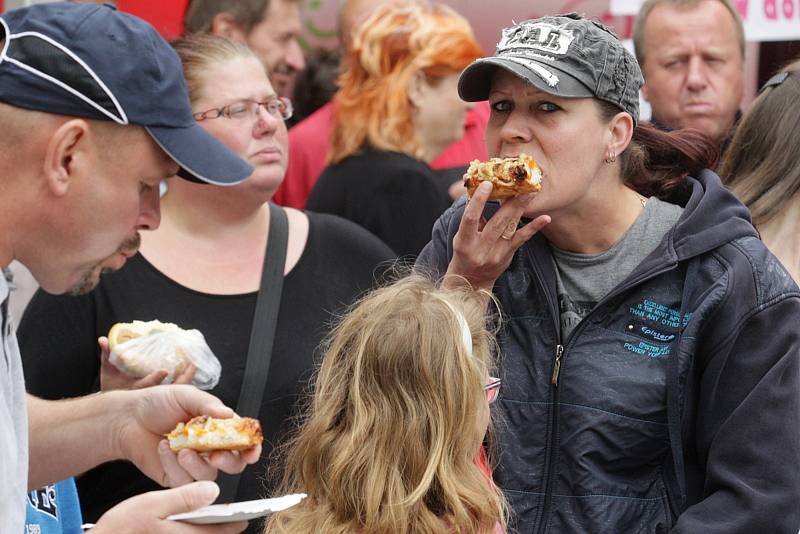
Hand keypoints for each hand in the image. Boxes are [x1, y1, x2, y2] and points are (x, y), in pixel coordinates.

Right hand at [92, 481, 246, 532]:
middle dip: (222, 530)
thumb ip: (184, 498)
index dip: (234, 523)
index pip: (220, 533)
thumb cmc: (121, 529)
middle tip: (232, 519)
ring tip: (211, 521)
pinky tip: (187, 525)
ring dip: (207, 532)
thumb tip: (213, 490)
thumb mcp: (153, 504)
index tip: (244, 518)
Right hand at [100, 337, 196, 390]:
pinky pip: (177, 390)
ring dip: (185, 381)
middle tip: (191, 368)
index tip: (164, 371)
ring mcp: (156, 396)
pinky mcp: (162, 395)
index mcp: (135, 388)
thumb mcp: (108, 370)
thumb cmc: (113, 384)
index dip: (154, 379)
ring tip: (194, 368)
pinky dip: (184, 382)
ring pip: (174, 391)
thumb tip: (102, 339)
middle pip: (167, 390)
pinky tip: (191, 372)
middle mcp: (147, 394)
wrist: (114, 404)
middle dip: (178, 381)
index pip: (146, 385)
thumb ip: (106, 355)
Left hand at [113, 385, 261, 487]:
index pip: (242, 441)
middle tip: (216, 454)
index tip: (252, 450)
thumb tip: (230, 415)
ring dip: (198, 464)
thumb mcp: (185, 395)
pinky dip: (173, 464)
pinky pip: (183, 480)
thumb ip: (209, 405)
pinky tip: (164, 447)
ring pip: (209, 476)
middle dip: (229, 461)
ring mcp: (193, 463)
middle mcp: (209, 447)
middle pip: (233, 464)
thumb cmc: (157, 403)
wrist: (127, 417)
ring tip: (182, 449)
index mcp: (217, 427)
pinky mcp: (175, 476)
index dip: (251, 448)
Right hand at [445, 181, 549, 290]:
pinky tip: (545, 218)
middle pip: (496, 223)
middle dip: (508, 203)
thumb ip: (471, 218)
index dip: (479, 201)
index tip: (487, 184)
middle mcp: (480, 249)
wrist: (471, 281)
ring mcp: (496, 254)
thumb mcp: (460, 237)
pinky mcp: (508, 256)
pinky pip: (522, 239)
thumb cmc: (464, 252)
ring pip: (510, 228)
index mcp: (464, 242)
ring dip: (521, 209)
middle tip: (520, 185)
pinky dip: (534, 227)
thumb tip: (479, 190)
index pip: (470, 218)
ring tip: (531, 193)